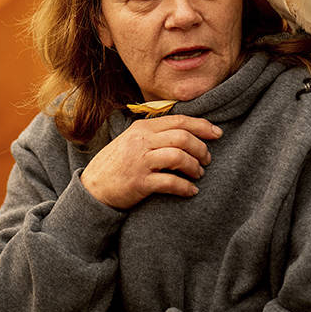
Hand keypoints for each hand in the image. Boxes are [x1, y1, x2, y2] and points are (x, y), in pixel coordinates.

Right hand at [81, 114, 220, 209]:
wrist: (93, 188)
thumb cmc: (117, 164)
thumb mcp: (133, 140)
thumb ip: (155, 133)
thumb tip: (187, 131)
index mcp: (142, 128)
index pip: (179, 120)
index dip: (202, 126)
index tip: (217, 133)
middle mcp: (141, 141)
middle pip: (182, 137)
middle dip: (201, 148)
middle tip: (207, 159)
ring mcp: (140, 161)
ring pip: (178, 157)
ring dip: (194, 166)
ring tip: (198, 174)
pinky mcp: (139, 182)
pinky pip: (170, 182)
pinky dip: (185, 187)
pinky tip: (191, 191)